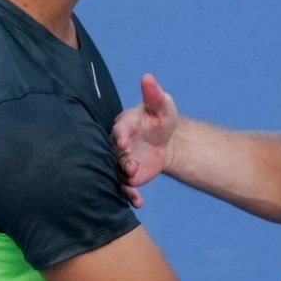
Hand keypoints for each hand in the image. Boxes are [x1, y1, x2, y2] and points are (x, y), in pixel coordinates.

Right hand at [112, 73, 180, 208]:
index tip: (123, 141)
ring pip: (117, 171)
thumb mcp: (162, 105)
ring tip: (135, 183)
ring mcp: (121, 160)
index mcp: (124, 124)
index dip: (120, 135)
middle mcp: (118, 143)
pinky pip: (125, 186)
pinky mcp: (128, 176)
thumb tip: (148, 77)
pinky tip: (139, 202)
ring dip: (125, 179)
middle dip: (122, 160)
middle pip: (115, 153)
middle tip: (132, 166)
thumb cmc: (160, 118)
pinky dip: (131, 195)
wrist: (166, 140)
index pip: (119, 129)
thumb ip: (154, 95)